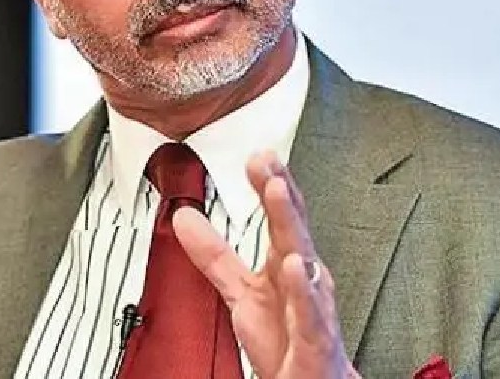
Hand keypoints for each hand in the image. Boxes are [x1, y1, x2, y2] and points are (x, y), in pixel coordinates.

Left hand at [173, 152, 358, 378]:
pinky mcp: (316, 344)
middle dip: (281, 195)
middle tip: (267, 163)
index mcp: (286, 266)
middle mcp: (303, 282)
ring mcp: (312, 311)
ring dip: (292, 226)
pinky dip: (303, 292)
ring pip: (304, 263)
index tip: (258, 153)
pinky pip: (310, 316)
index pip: (281, 218)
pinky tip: (293, 267)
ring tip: (278, 191)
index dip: (270, 184)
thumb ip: (215, 256)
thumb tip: (183, 217)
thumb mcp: (242, 293)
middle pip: (294, 230)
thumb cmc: (286, 340)